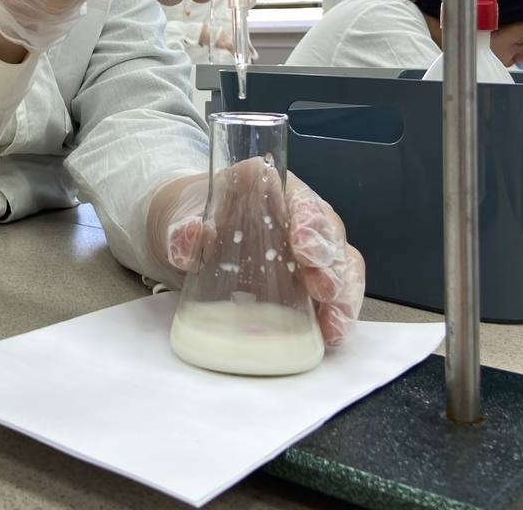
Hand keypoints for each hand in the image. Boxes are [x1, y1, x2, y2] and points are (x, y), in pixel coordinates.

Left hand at [146, 166, 365, 346]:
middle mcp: (299, 215)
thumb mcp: (178, 217)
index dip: (308, 219)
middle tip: (322, 288)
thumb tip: (190, 236)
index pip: (300, 198)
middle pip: (330, 233)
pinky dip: (338, 314)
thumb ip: (182, 227)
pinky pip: (334, 294)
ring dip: (344, 295)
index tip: (303, 244)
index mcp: (271, 187)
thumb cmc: (190, 217)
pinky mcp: (308, 281)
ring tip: (335, 324)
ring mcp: (308, 249)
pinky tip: (332, 335)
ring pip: (342, 265)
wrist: (186, 236)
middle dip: (330, 262)